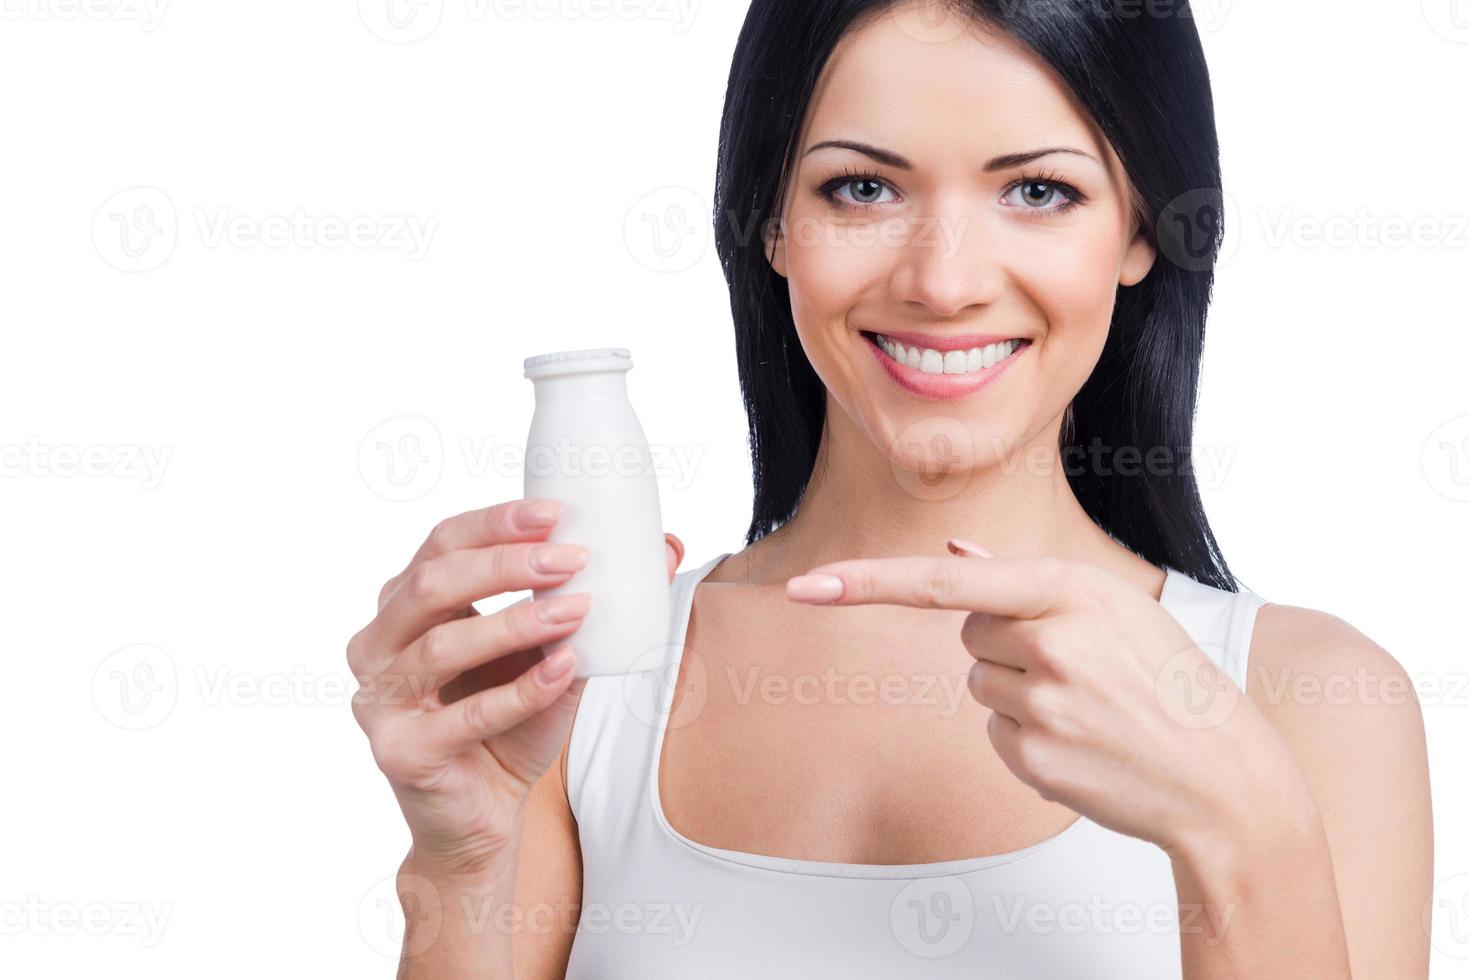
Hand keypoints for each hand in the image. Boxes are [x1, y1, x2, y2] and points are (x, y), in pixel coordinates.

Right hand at [348, 497, 684, 878]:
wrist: (483, 819)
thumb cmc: (509, 727)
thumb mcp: (552, 656)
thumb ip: (588, 605)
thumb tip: (666, 549)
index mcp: (404, 609)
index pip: (440, 545)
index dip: (493, 524)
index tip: (555, 515)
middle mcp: (378, 647)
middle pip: (431, 585)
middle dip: (504, 564)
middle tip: (571, 558)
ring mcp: (380, 702)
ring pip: (442, 646)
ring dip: (517, 622)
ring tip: (578, 611)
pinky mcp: (400, 753)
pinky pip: (464, 717)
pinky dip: (520, 691)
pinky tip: (564, 669)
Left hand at [784, 545, 1307, 857]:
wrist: (1222, 776)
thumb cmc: (1167, 681)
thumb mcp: (1113, 608)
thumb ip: (1024, 581)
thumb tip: (953, 557)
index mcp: (1071, 590)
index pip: (944, 584)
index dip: (868, 583)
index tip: (805, 587)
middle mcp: (1052, 641)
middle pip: (966, 632)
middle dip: (1004, 643)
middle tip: (1076, 667)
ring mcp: (1042, 705)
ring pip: (978, 683)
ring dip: (1016, 692)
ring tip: (1086, 706)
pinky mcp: (1032, 759)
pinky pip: (992, 732)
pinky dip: (1024, 736)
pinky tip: (1080, 742)